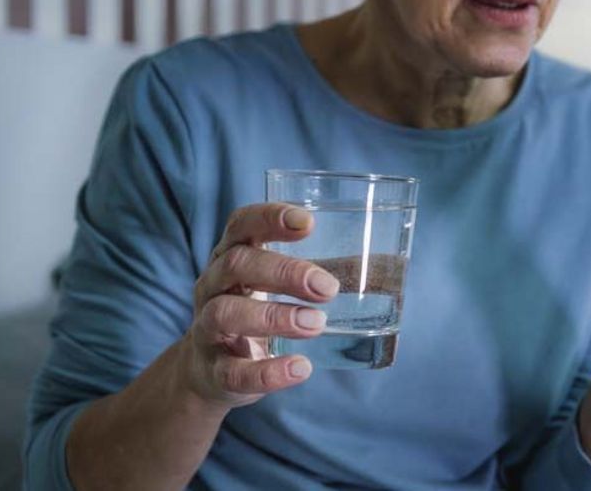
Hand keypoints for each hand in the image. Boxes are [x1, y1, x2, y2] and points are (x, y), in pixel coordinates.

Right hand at [179, 203, 339, 408]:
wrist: (209, 373)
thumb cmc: (255, 312)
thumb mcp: (276, 287)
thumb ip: (319, 274)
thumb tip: (384, 265)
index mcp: (232, 255)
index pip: (242, 224)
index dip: (269, 218)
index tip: (308, 222)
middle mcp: (212, 285)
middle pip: (237, 264)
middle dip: (284, 272)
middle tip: (328, 288)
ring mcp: (206, 328)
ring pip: (227, 313)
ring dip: (275, 316)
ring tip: (317, 324)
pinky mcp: (213, 371)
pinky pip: (233, 371)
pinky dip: (268, 372)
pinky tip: (300, 369)